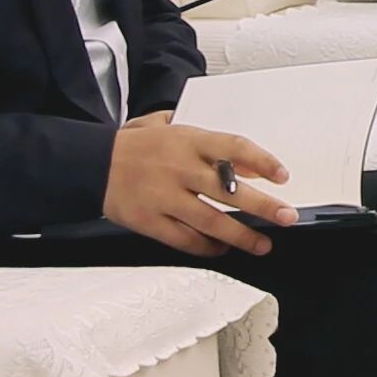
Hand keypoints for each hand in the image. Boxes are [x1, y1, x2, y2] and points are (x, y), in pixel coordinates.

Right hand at [105, 115, 287, 256]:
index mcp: (188, 141)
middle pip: (230, 190)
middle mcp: (179, 169)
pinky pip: (184, 239)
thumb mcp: (171, 127)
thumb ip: (208, 142)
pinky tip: (221, 249)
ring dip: (241, 236)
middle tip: (287, 217)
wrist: (90, 163)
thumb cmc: (135, 146)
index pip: (234, 148)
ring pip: (211, 221)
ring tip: (262, 244)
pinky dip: (206, 248)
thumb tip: (247, 162)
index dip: (263, 162)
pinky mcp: (148, 221)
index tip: (283, 176)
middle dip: (263, 207)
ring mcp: (163, 197)